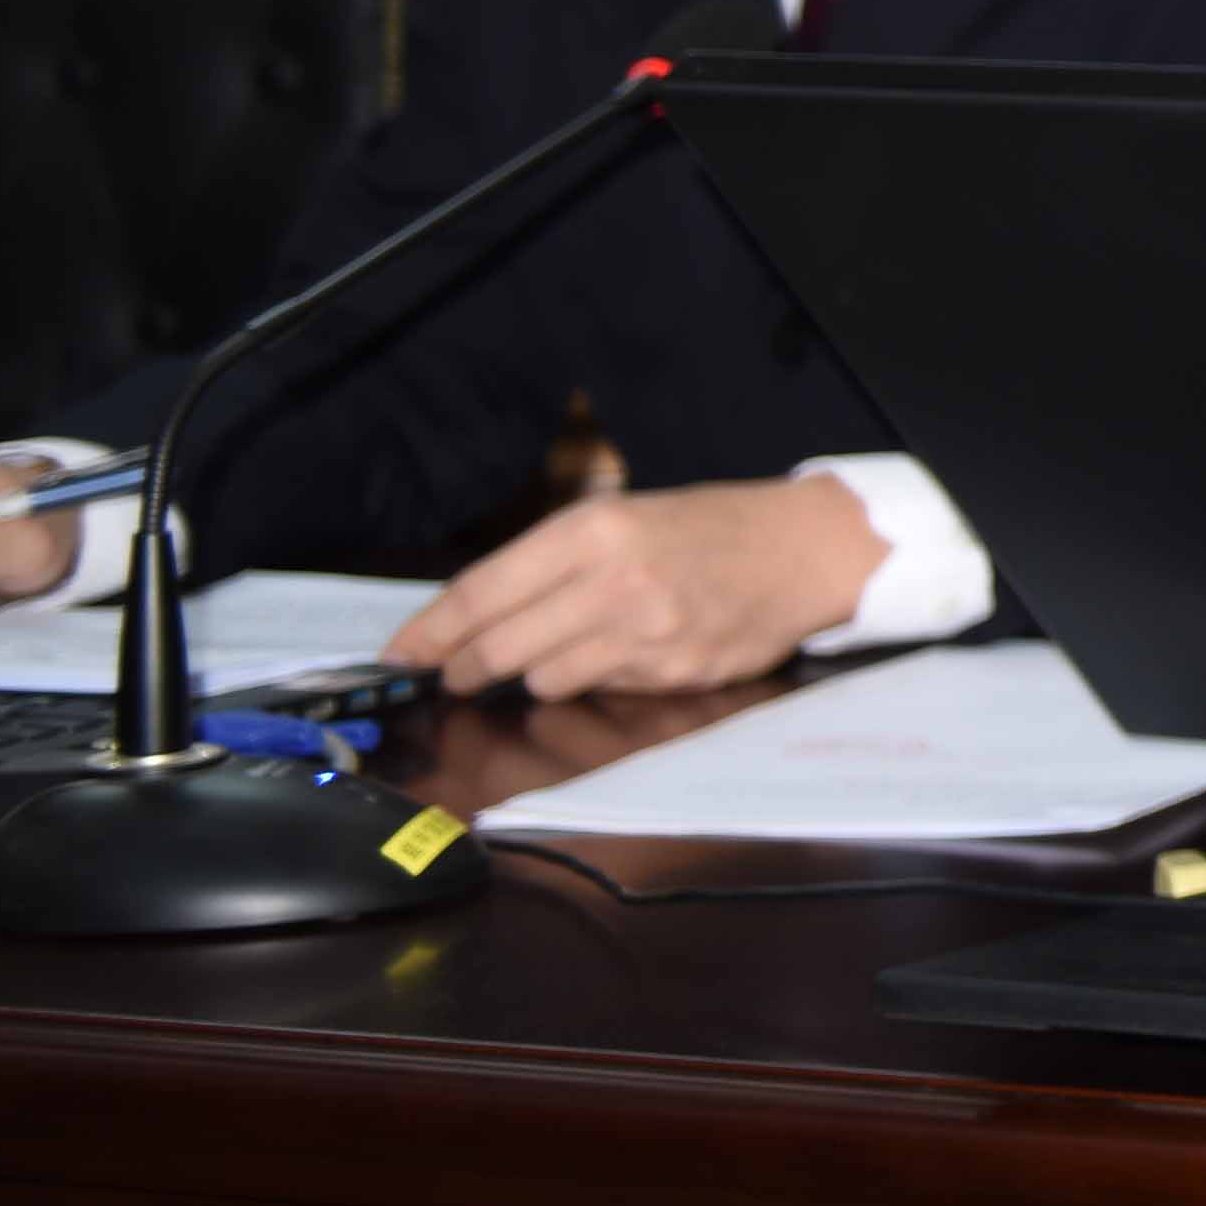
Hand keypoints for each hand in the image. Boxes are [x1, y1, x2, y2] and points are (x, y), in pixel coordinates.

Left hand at [391, 477, 885, 701]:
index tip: (398, 653)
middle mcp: (614, 582)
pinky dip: (597, 677)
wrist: (807, 548)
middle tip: (456, 671)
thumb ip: (552, 562)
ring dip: (537, 672)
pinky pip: (603, 689)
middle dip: (466, 666)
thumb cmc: (709, 527)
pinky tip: (624, 651)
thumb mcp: (624, 516)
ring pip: (545, 679)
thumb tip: (473, 614)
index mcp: (593, 530)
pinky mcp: (674, 673)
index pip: (481, 594)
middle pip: (500, 648)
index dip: (429, 632)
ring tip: (562, 648)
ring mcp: (646, 633)